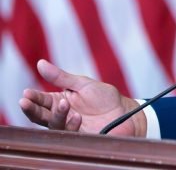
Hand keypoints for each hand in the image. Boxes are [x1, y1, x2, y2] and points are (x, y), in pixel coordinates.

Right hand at [17, 59, 144, 136]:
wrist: (126, 112)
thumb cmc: (104, 97)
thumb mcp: (82, 84)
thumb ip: (61, 77)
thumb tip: (40, 63)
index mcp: (59, 102)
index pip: (40, 101)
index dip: (32, 98)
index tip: (25, 93)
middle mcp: (61, 117)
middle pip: (40, 116)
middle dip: (31, 109)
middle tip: (25, 102)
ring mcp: (70, 128)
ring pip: (54, 125)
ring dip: (56, 115)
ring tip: (64, 103)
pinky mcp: (80, 138)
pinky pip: (71, 134)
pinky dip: (72, 125)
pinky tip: (77, 117)